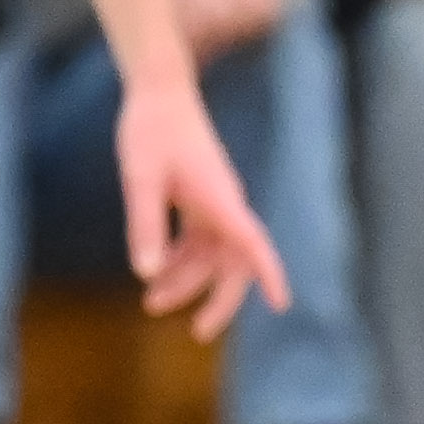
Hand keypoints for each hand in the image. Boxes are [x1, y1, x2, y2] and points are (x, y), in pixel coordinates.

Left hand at [113, 59, 290, 343]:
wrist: (158, 91)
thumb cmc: (150, 129)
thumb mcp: (140, 179)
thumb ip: (146, 225)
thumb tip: (148, 273)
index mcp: (220, 199)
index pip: (253, 245)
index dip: (269, 276)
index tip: (282, 306)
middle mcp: (225, 205)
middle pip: (235, 264)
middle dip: (219, 300)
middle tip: (197, 333)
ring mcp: (214, 202)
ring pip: (211, 256)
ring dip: (187, 281)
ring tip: (150, 303)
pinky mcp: (201, 198)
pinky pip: (199, 241)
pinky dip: (180, 260)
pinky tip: (155, 272)